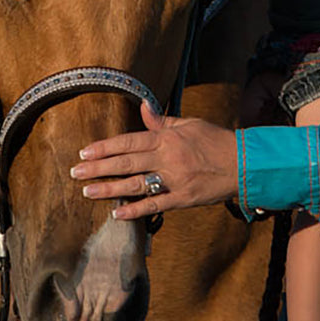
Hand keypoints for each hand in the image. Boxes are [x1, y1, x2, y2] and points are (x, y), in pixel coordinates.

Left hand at [70, 102, 239, 218]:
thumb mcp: (190, 124)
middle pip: (127, 163)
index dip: (106, 147)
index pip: (130, 141)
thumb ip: (163, 120)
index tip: (85, 151)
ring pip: (136, 184)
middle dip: (99, 167)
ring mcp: (175, 179)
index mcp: (168, 138)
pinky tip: (117, 213)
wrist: (244, 163)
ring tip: (87, 192)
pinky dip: (135, 210)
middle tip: (76, 172)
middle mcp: (168, 158)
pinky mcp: (183, 198)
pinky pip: (155, 205)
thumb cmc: (216, 141)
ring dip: (110, 189)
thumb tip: (143, 107)